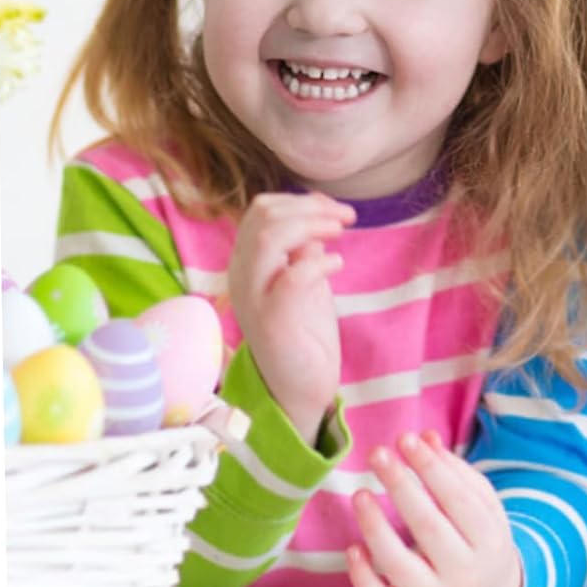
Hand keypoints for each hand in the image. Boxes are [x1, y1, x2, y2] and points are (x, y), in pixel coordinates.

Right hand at [226, 191, 352, 443]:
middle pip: (264, 217)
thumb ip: (304, 245)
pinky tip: (337, 265)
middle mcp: (242, 276)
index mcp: (246, 262)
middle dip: (310, 208)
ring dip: (312, 226)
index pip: (261, 211)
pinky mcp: (272, 322)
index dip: (301, 201)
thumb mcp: (303, 276)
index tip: (334, 209)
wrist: (299, 385)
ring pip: (269, 239)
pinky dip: (319, 262)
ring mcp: (254, 298)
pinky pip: (291, 278)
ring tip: (340, 233)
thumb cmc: (303, 329)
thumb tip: (320, 209)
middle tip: (345, 218)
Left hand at [347, 429, 524, 586]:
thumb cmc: (480, 538)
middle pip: (428, 528)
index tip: (406, 439)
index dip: (431, 468)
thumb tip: (425, 438)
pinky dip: (363, 579)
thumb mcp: (481, 503)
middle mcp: (465, 573)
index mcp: (489, 539)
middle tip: (377, 454)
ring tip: (360, 494)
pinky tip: (353, 548)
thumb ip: (454, 471)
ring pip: (399, 566)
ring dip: (376, 527)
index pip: (457, 499)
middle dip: (401, 486)